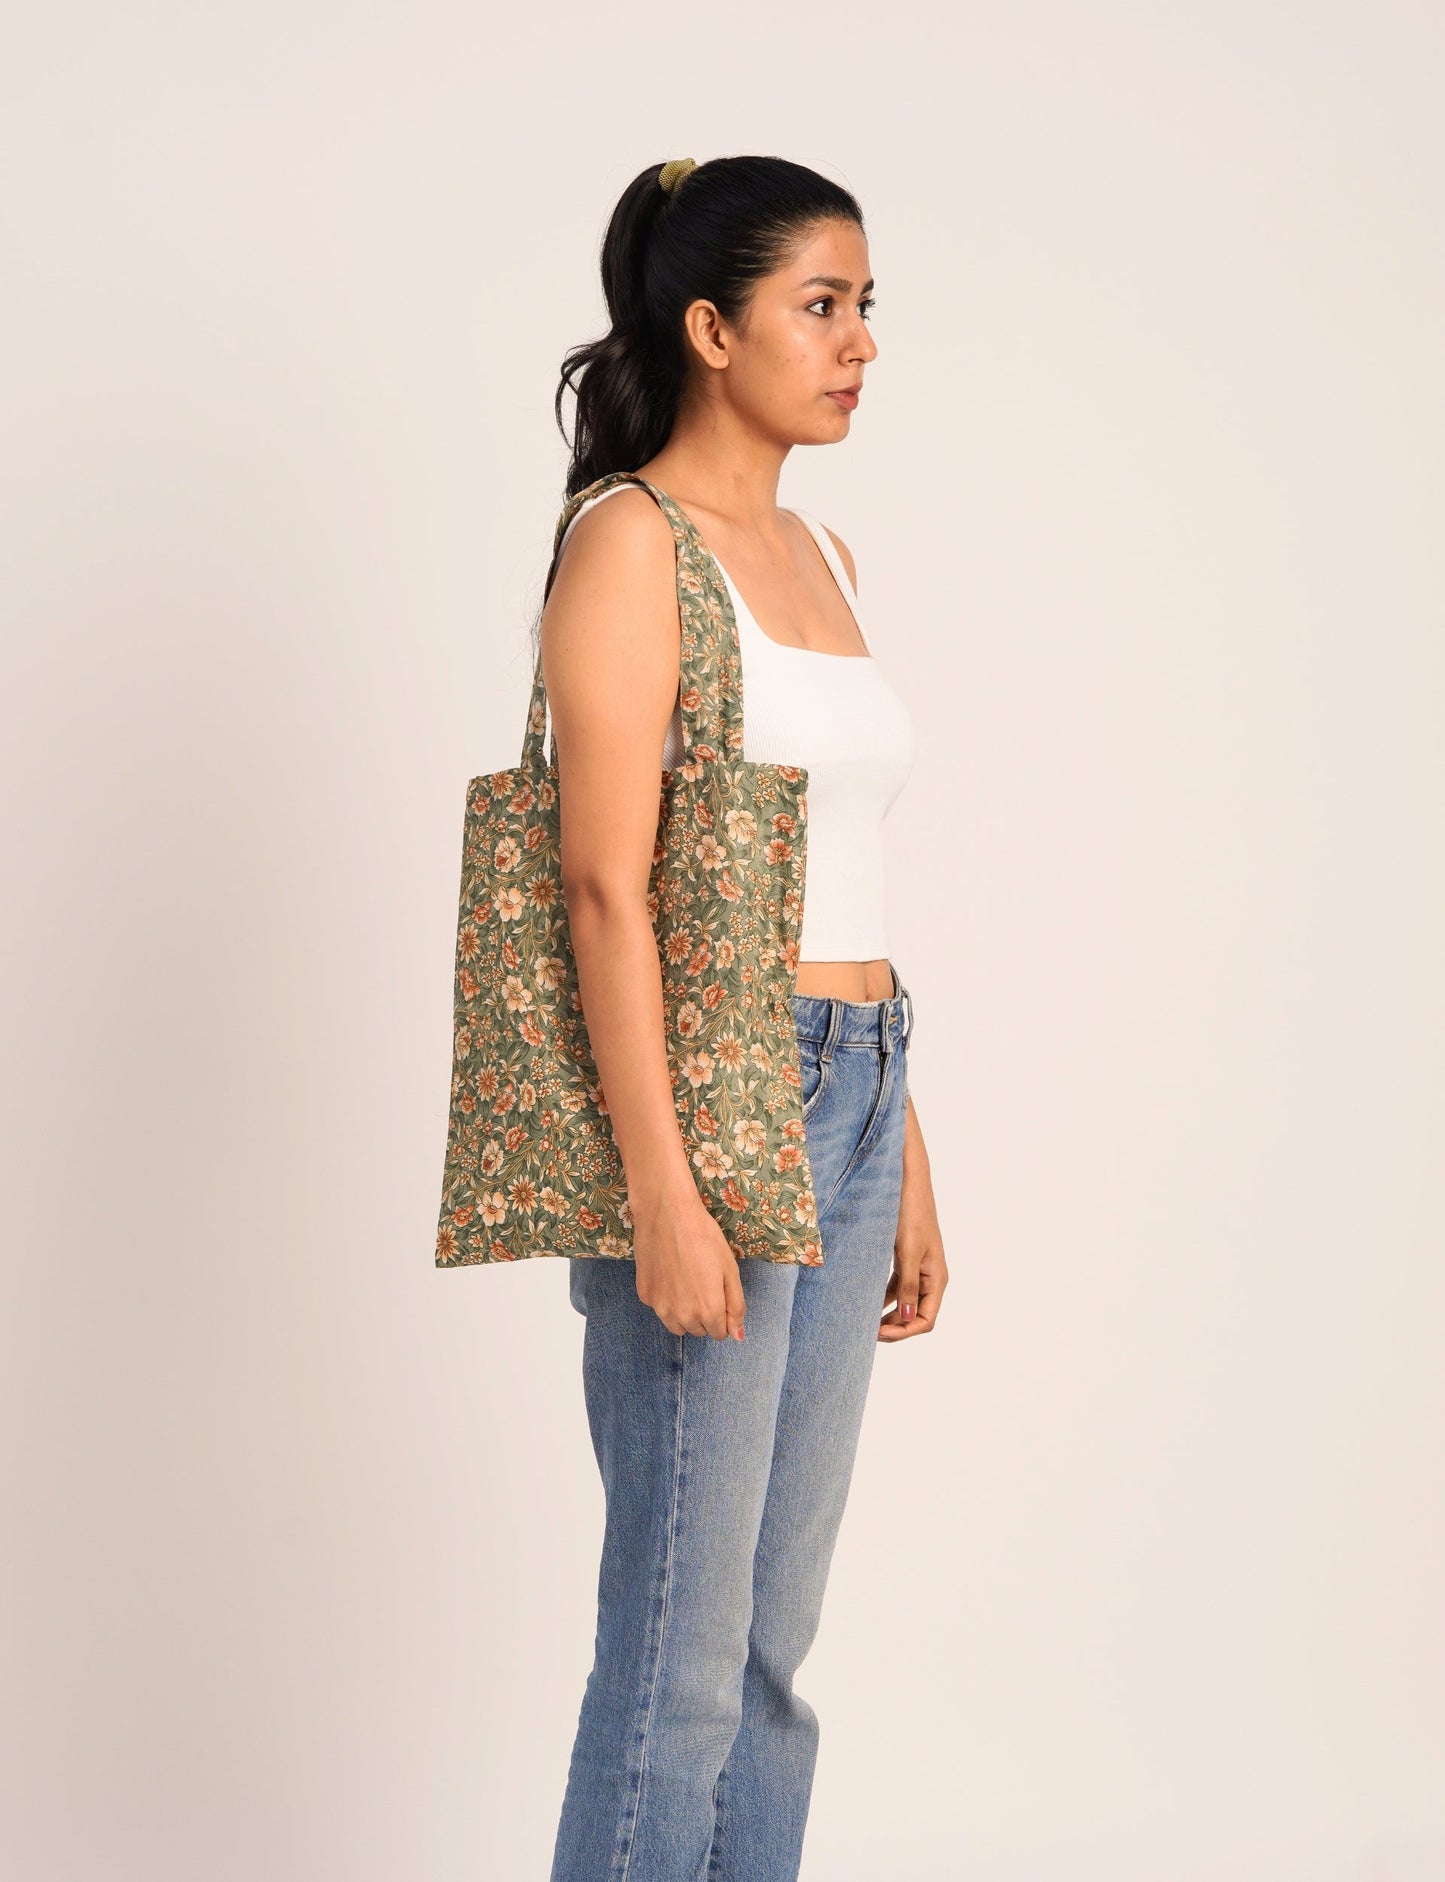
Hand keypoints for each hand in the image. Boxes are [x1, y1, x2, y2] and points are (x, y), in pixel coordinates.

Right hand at [631, 1183, 746, 1341]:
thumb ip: (735, 1306)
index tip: (719, 1293)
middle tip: (704, 1283)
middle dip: (704, 1315)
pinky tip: (670, 1274)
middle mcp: (683, 1316)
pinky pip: (660, 1308)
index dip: (723, 1315)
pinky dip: (667, 1299)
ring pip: (678, 1326)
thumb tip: (737, 1336)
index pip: (720, 1333)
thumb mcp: (730, 1269)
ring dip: (685, 1313)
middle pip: (699, 1331)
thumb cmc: (704, 1237)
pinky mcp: (645, 1295)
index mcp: (709, 1311)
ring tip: (687, 1282)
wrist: (667, 1213)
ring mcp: (660, 1308)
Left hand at [879, 1103, 946, 1341]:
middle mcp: (931, 1277)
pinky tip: (865, 1298)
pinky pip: (896, 1285)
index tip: (877, 1333)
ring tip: (863, 1319)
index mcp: (937, 1278)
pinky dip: (883, 1296)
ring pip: (904, 1301)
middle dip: (894, 1327)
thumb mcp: (907, 1252)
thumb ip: (907, 1286)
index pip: (926, 1320)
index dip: (904, 1332)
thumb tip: (906, 1318)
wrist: (908, 1181)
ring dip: (887, 1313)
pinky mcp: (906, 1258)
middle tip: (866, 1332)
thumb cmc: (912, 1214)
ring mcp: (919, 1268)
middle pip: (915, 1315)